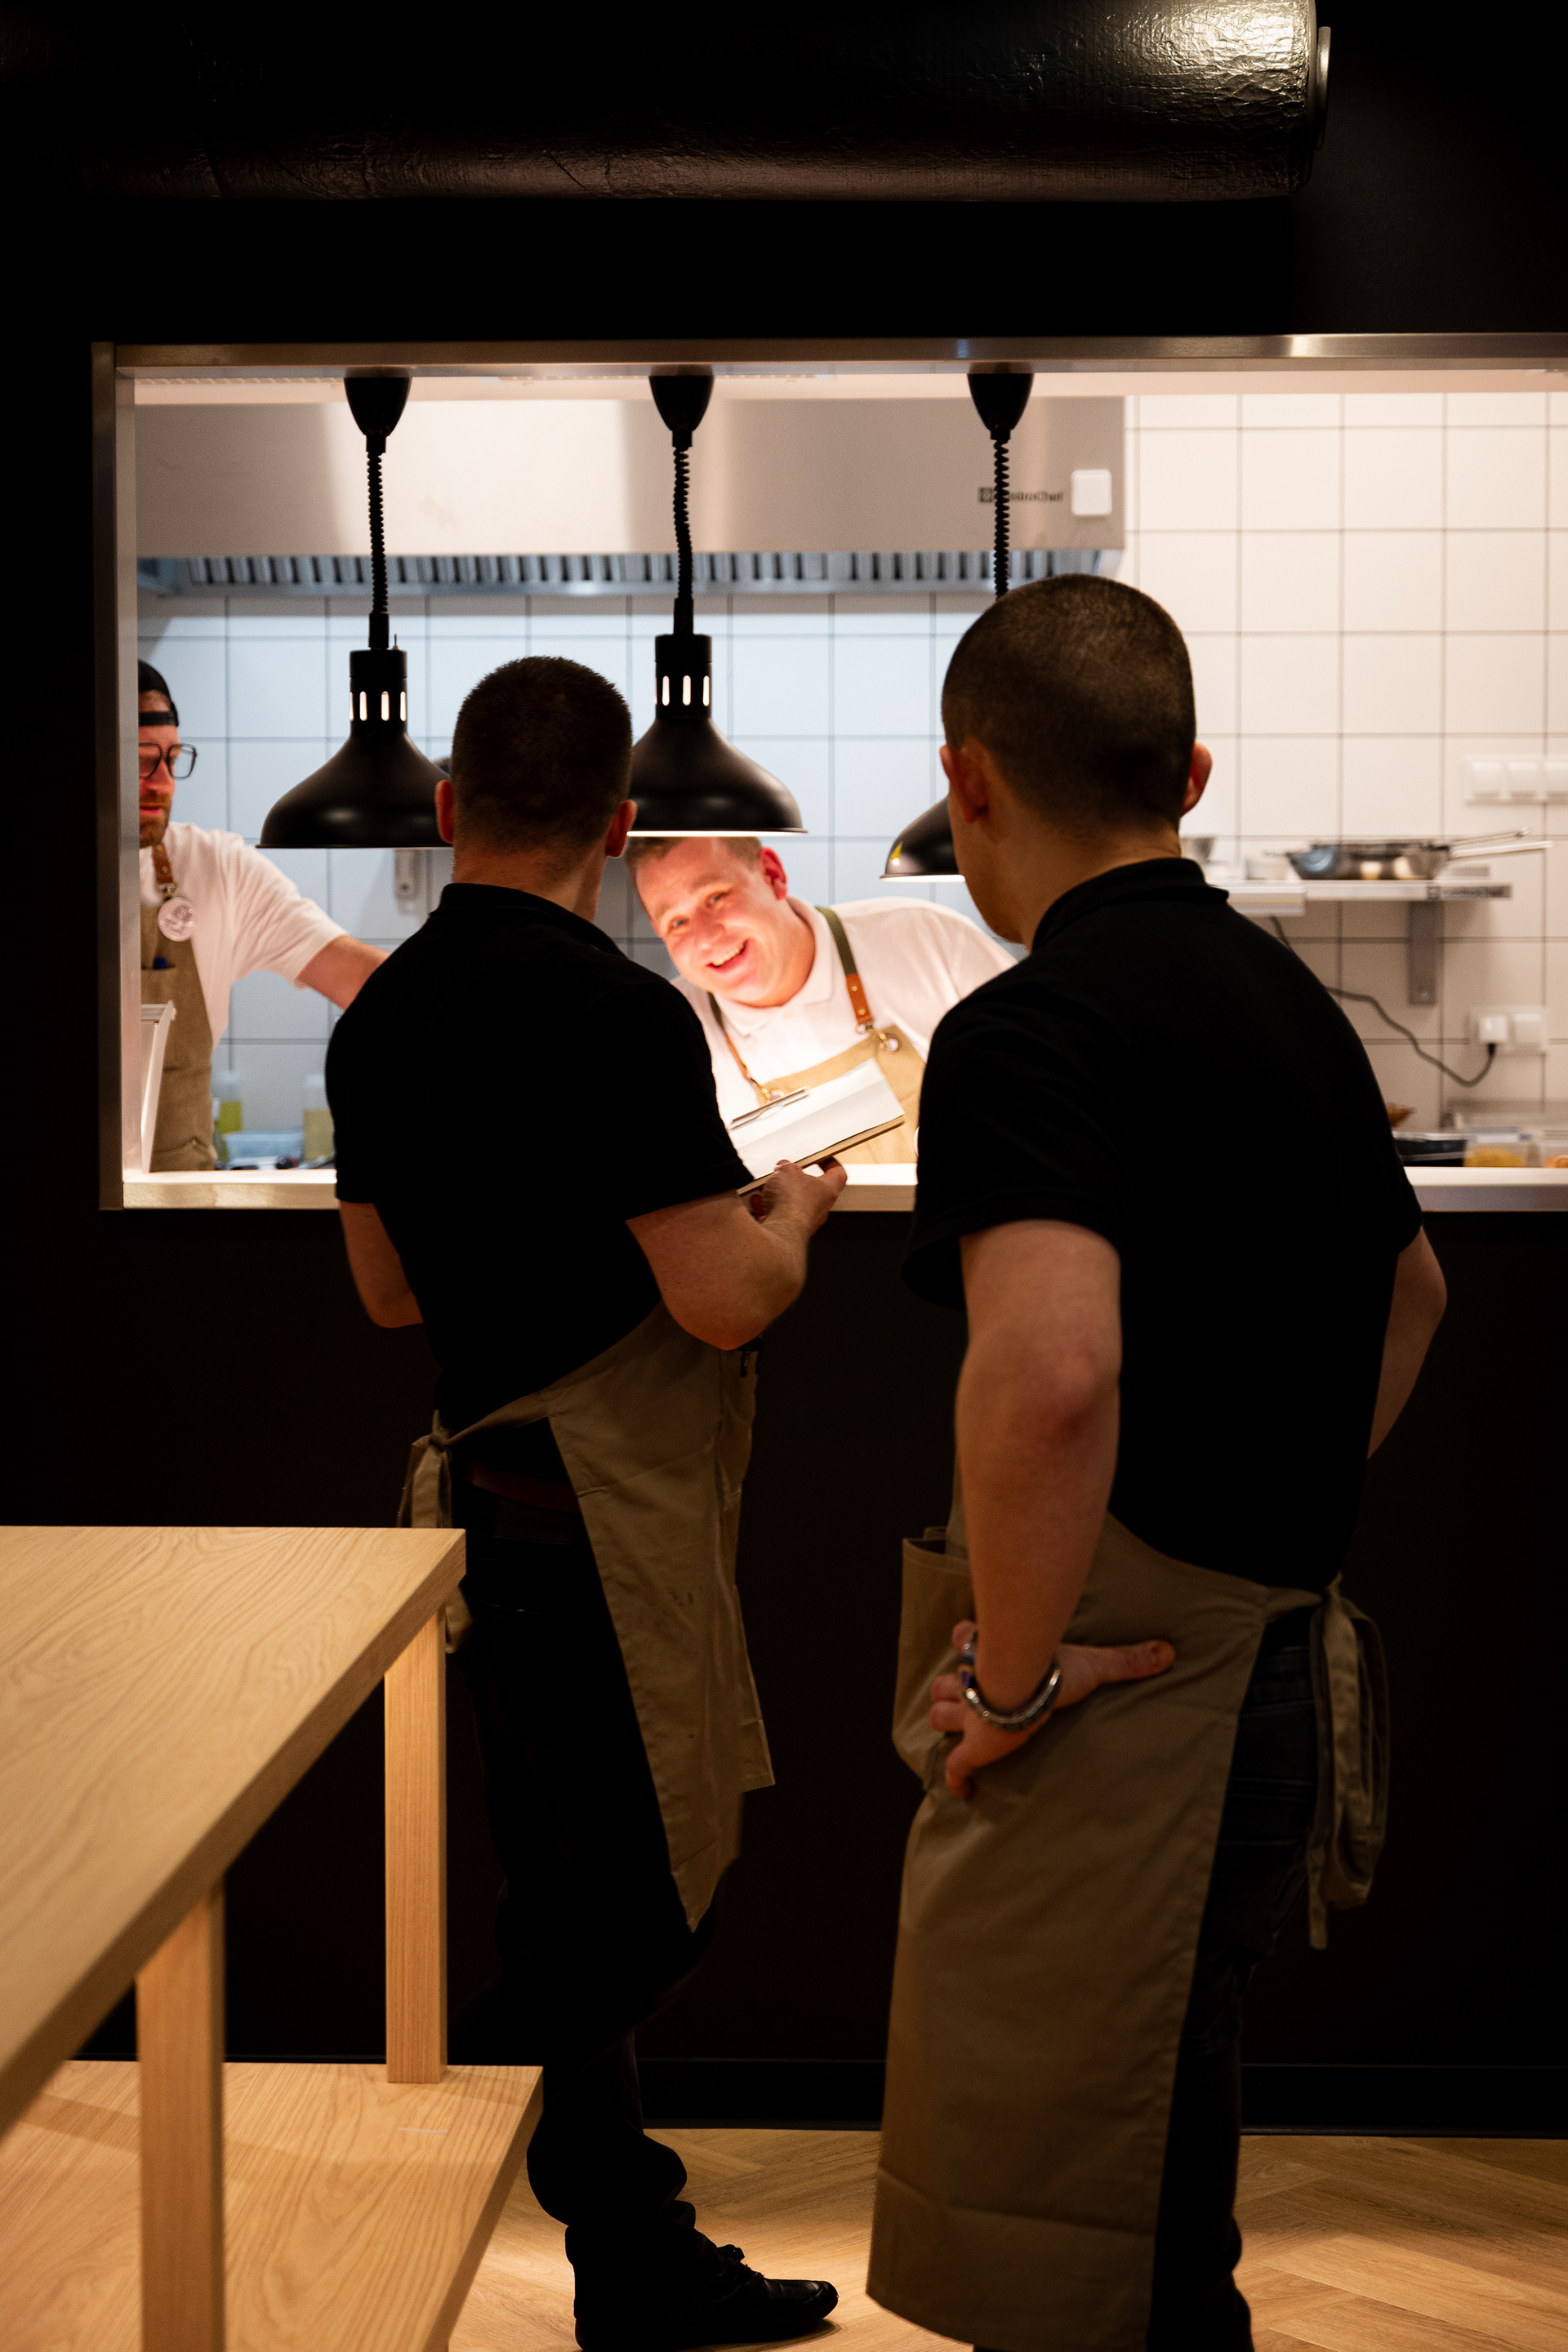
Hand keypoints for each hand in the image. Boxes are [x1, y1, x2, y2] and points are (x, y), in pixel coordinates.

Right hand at [747, 1156, 846, 1232]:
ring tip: (766, 1188)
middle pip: (810, 1190)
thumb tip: (783, 1168)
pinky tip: (759, 1202)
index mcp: (828, 1190)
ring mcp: (805, 1222)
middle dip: (794, 1181)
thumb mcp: (787, 1171)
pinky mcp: (789, 1232)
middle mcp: (820, 1208)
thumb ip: (786, 1167)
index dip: (831, 1164)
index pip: (838, 1174)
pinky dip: (768, 1209)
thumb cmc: (792, 1203)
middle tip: (784, 1174)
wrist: (780, 1230)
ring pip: (792, 1204)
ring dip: (778, 1196)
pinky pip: (778, 1217)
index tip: (822, 1158)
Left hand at [930, 1618, 1174, 1798]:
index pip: (965, 1638)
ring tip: (957, 1731)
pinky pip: (954, 1769)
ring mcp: (969, 1718)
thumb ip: (1125, 1660)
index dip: (966, 1641)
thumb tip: (1166, 1652)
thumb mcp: (1093, 1662)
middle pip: (944, 1685)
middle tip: (962, 1699)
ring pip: (938, 1716)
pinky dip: (956, 1780)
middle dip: (949, 1692)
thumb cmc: (1053, 1672)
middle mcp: (975, 1685)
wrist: (1025, 1688)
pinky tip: (965, 1792)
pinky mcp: (972, 1748)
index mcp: (995, 1659)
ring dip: (944, 1722)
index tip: (968, 1641)